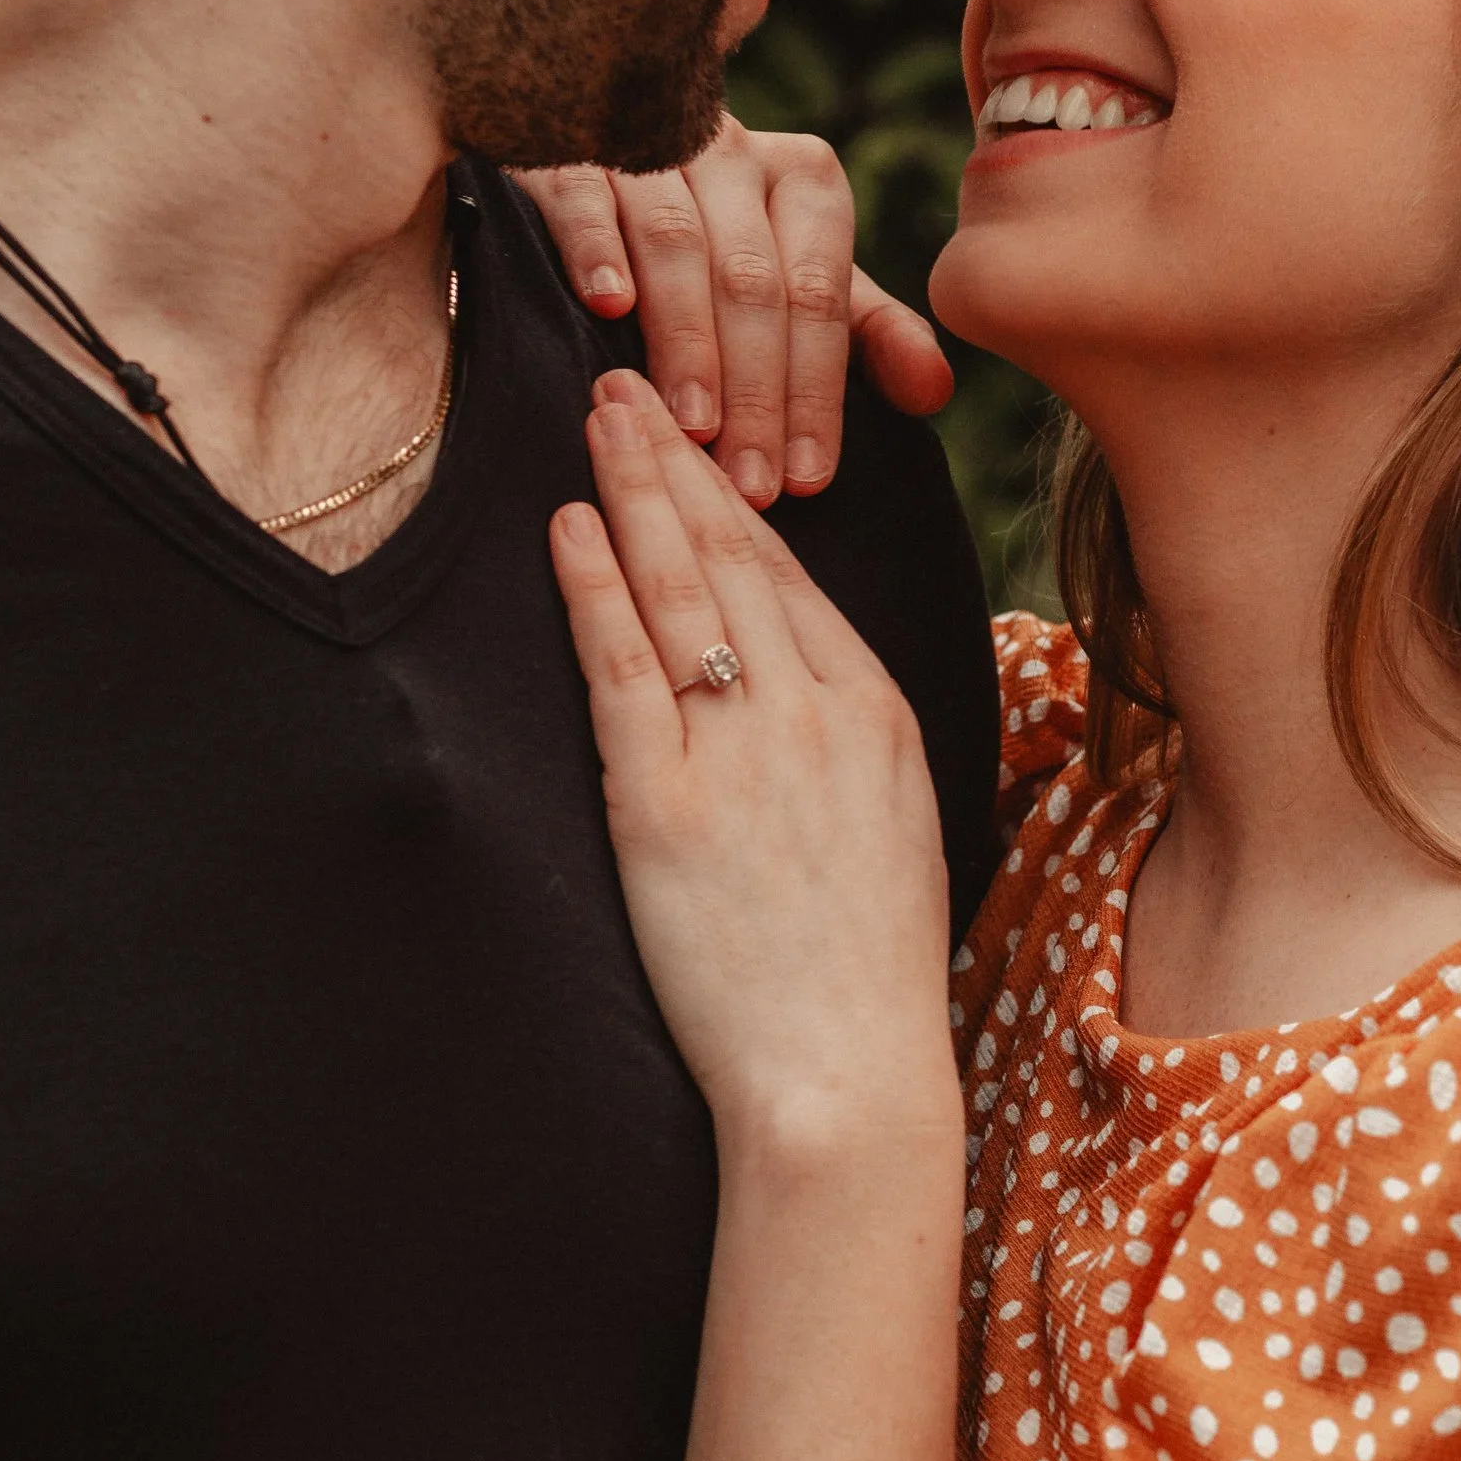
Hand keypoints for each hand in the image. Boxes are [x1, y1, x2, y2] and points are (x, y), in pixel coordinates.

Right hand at [514, 121, 951, 507]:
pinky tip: (608, 308)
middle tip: (748, 482)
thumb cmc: (720, 245)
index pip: (818, 296)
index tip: (805, 481)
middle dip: (754, 390)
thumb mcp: (802, 284)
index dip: (814, 392)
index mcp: (805, 181)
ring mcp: (650, 145)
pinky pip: (588, 195)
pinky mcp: (569, 149)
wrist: (610, 157)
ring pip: (678, 243)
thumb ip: (868, 334)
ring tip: (691, 426)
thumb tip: (934, 393)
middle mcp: (736, 152)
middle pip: (753, 279)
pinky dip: (599, 248)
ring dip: (686, 339)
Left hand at [551, 369, 955, 1146]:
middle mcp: (814, 714)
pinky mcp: (666, 803)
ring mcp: (741, 753)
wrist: (843, 1076)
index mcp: (876, 715)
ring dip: (631, 493)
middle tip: (631, 384)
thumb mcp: (894, 835)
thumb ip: (850, 753)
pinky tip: (567, 529)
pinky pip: (624, 668)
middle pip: (736, 556)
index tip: (699, 440)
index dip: (734, 500)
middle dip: (677, 461)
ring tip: (595, 420)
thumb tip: (807, 708)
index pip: (793, 579)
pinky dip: (593, 587)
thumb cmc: (864, 980)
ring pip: (681, 589)